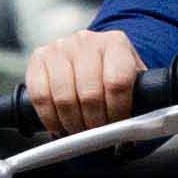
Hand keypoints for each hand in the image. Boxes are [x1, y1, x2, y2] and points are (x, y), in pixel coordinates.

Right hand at [23, 23, 152, 131]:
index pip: (118, 82)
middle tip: (97, 137)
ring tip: (80, 133)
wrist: (92, 55)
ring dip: (72, 124)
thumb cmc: (113, 72)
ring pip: (64, 98)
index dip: (117, 113)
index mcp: (116, 43)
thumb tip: (134, 133)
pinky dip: (50, 119)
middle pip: (89, 94)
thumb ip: (139, 100)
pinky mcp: (38, 58)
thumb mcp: (134, 79)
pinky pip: (40, 96)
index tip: (117, 130)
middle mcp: (86, 41)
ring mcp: (60, 47)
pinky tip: (59, 126)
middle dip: (94, 124)